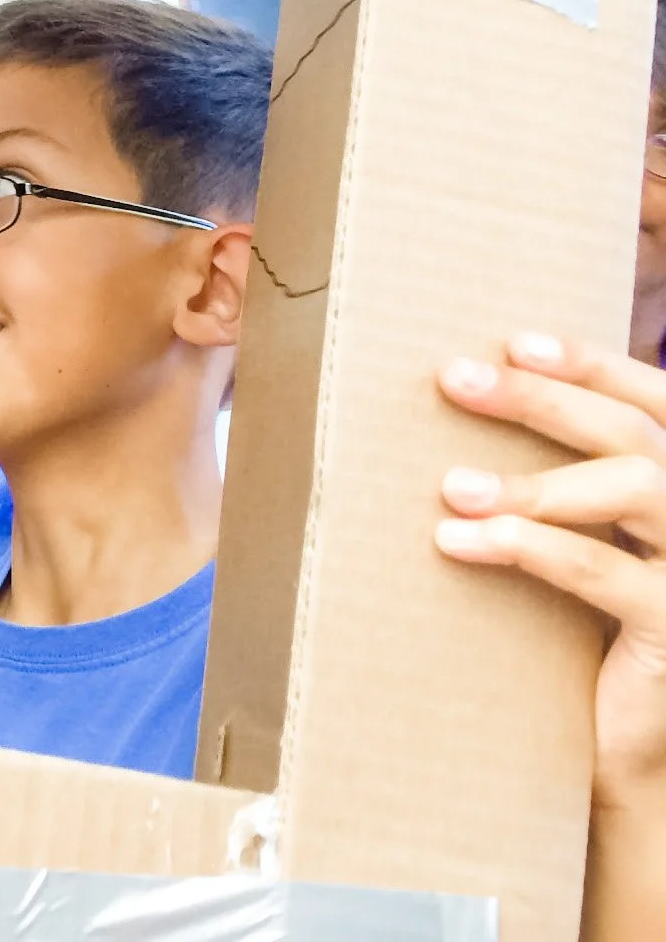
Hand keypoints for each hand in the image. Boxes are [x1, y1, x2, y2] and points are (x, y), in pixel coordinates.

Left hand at [434, 334, 665, 813]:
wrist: (622, 753)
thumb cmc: (584, 637)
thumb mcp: (578, 545)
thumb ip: (561, 487)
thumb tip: (469, 400)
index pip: (658, 405)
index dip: (595, 365)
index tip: (514, 342)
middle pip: (635, 435)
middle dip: (542, 399)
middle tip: (454, 379)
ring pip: (633, 489)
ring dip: (533, 480)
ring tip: (451, 486)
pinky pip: (604, 573)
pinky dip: (528, 546)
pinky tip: (458, 542)